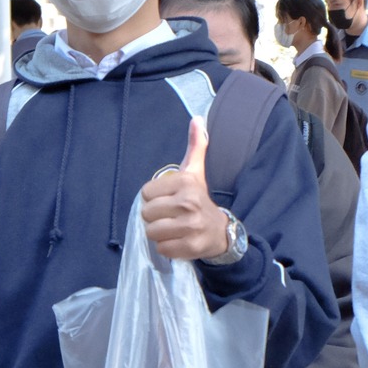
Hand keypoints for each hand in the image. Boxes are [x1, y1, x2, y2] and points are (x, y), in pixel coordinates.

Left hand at [141, 119, 230, 260]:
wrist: (222, 231)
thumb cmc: (200, 199)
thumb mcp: (196, 172)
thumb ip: (195, 146)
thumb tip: (197, 119)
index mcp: (186, 183)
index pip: (146, 193)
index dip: (153, 199)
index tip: (167, 200)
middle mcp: (189, 203)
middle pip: (146, 213)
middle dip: (155, 217)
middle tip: (169, 216)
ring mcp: (191, 226)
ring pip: (152, 232)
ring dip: (158, 233)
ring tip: (172, 229)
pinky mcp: (191, 247)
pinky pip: (162, 248)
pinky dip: (166, 247)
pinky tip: (177, 240)